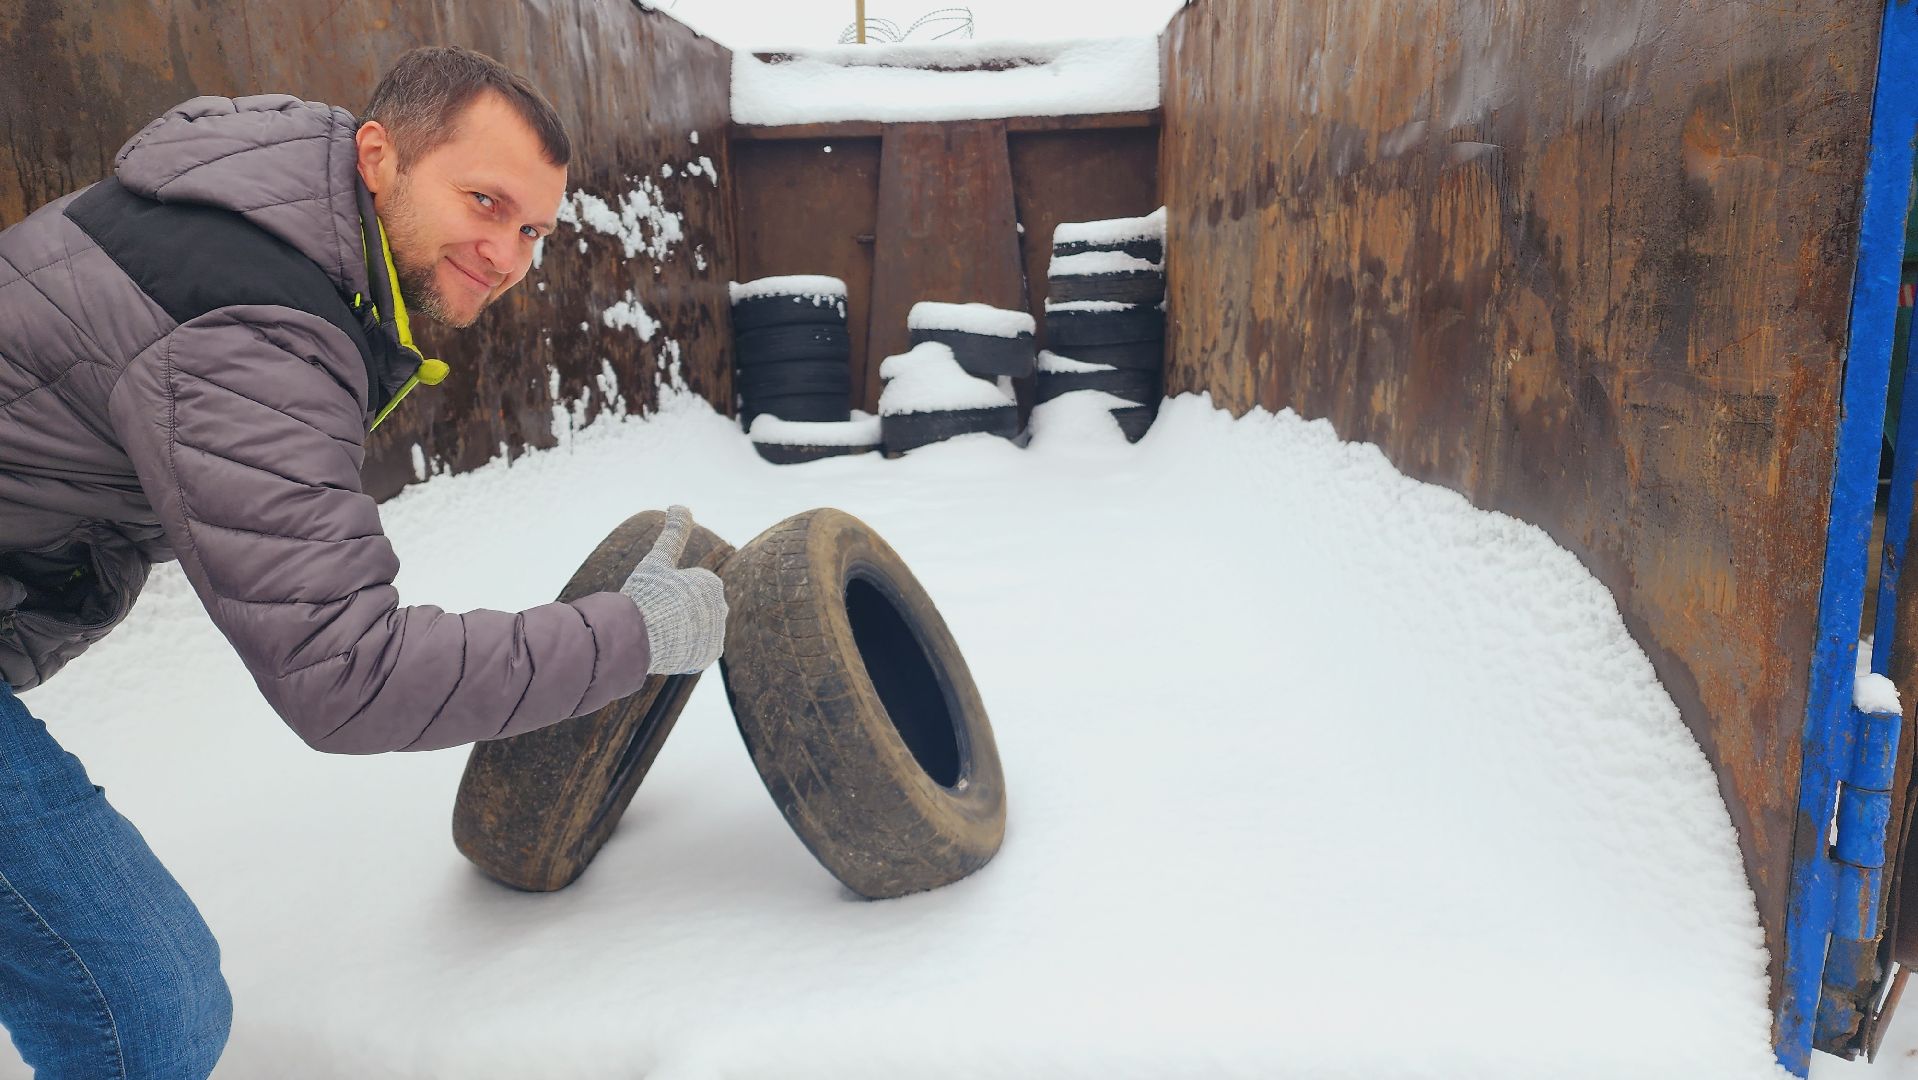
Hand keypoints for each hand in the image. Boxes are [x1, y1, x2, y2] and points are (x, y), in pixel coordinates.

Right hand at [618, 506, 728, 674]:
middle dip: (675, 613)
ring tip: (660, 632)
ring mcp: (718, 632)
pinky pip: (695, 650)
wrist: (639, 636)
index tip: (655, 597)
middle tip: (655, 616)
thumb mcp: (658, 559)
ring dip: (678, 631)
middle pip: (692, 610)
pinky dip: (682, 650)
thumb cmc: (647, 595)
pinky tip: (668, 645)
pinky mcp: (711, 654)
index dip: (665, 594)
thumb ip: (674, 533)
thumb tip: (679, 504)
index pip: (686, 589)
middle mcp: (722, 607)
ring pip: (692, 630)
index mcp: (712, 583)